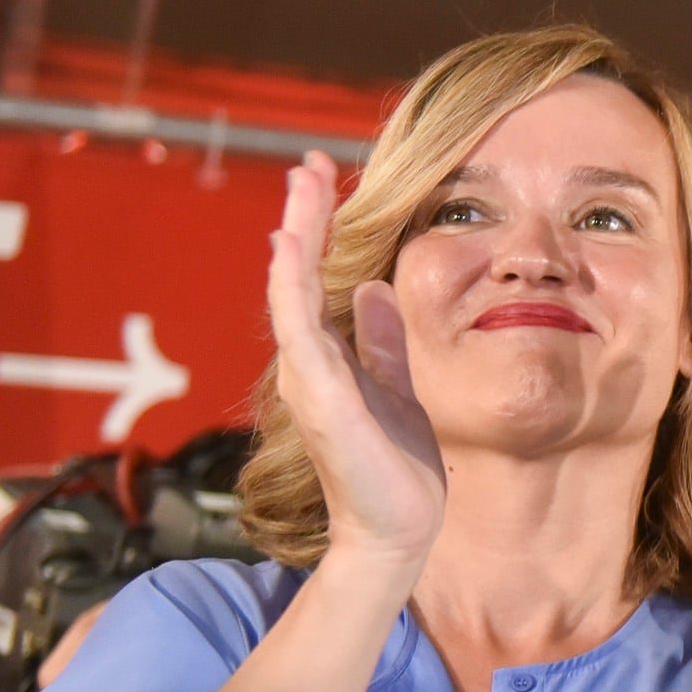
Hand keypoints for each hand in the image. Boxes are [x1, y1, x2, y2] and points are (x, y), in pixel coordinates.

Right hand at [269, 153, 445, 564]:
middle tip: (308, 163)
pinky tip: (291, 248)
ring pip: (290, 294)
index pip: (315, 278)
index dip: (318, 227)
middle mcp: (307, 363)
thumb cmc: (396, 465)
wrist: (401, 528)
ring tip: (300, 190)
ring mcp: (308, 380)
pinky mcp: (321, 398)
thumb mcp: (396, 384)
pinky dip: (292, 287)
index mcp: (327, 358)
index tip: (325, 179)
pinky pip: (300, 332)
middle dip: (303, 216)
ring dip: (295, 238)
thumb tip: (373, 289)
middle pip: (295, 275)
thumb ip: (382, 340)